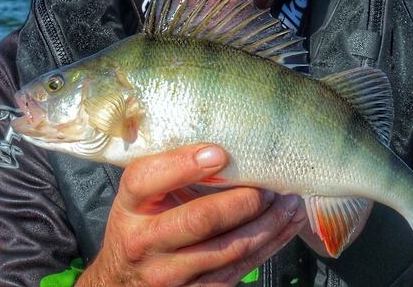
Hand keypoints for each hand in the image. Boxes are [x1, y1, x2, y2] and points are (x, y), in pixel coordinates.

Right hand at [76, 144, 307, 286]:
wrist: (123, 282)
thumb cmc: (141, 224)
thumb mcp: (141, 195)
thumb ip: (169, 169)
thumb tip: (221, 139)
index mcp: (129, 206)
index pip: (146, 180)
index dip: (183, 164)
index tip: (219, 152)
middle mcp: (144, 242)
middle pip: (199, 220)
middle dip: (243, 201)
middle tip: (268, 185)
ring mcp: (169, 274)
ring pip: (229, 249)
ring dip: (268, 223)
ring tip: (288, 201)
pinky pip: (239, 270)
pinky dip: (269, 245)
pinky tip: (285, 225)